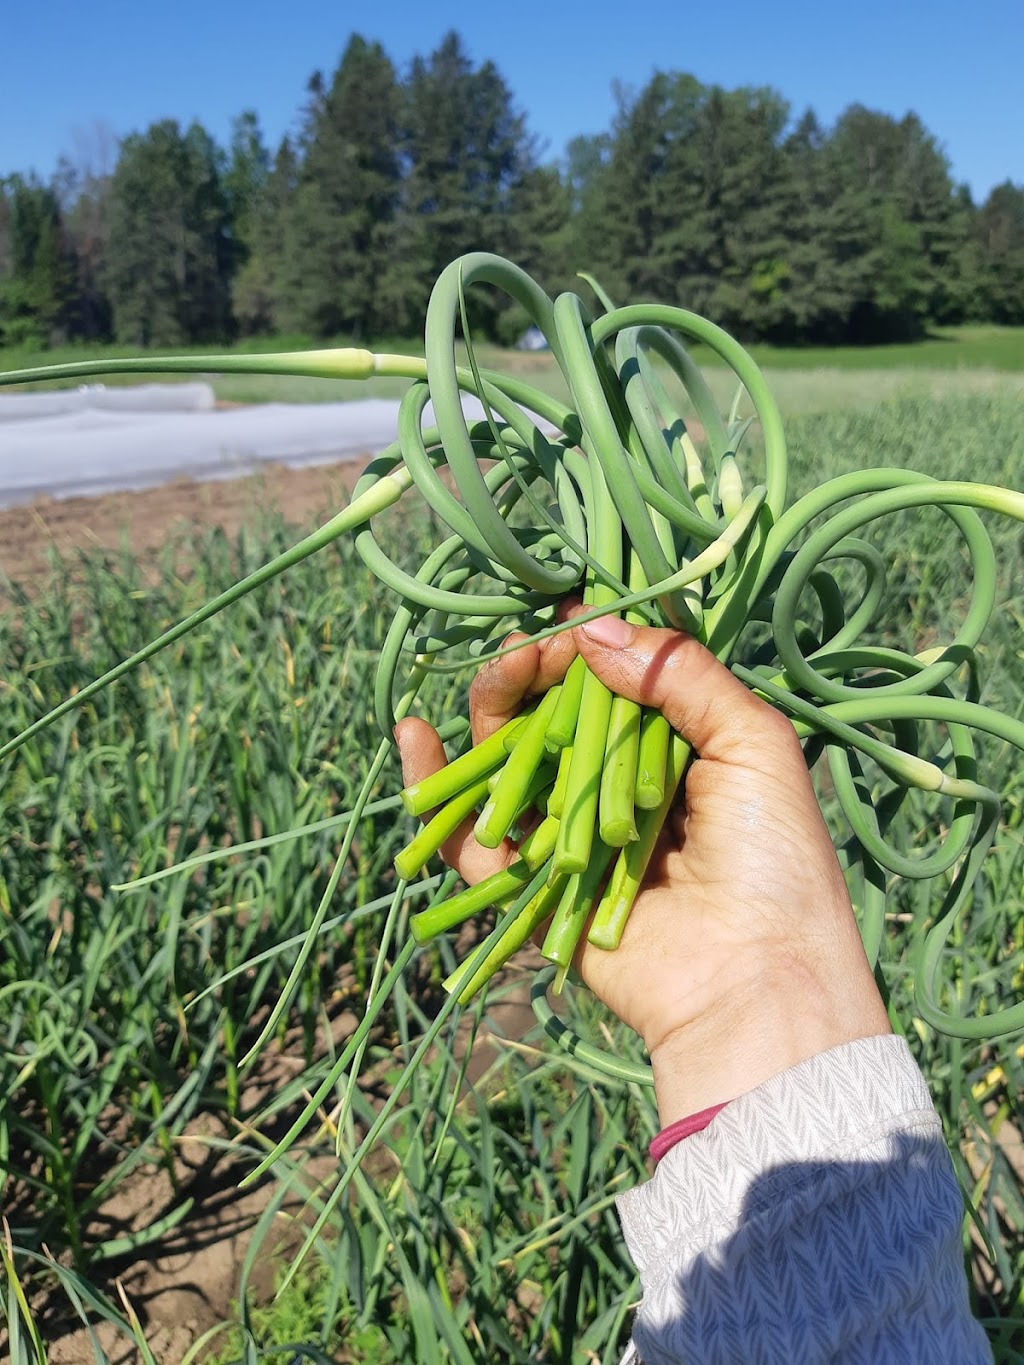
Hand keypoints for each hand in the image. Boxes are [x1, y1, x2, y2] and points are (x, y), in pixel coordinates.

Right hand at [396, 611, 890, 1125]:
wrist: (754, 981)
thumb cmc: (773, 860)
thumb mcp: (753, 744)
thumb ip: (681, 676)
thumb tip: (594, 628)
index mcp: (674, 753)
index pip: (612, 683)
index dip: (585, 648)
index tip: (567, 623)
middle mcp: (617, 790)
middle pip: (552, 716)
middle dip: (532, 674)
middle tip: (526, 656)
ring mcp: (573, 838)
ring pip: (508, 763)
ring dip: (488, 710)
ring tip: (493, 680)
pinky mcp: (534, 886)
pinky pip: (469, 838)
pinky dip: (433, 785)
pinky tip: (412, 736)